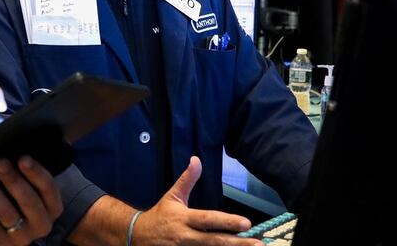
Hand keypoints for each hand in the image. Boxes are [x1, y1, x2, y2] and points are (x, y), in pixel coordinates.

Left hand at [0, 156, 63, 245]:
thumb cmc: (12, 203)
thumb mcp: (23, 190)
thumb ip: (23, 174)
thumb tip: (10, 148)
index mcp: (52, 207)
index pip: (49, 189)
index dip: (36, 173)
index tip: (23, 158)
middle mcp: (41, 224)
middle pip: (28, 201)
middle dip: (13, 180)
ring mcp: (21, 237)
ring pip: (7, 212)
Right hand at [132, 156, 260, 245]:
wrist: (138, 236)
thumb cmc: (160, 216)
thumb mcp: (172, 196)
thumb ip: (187, 180)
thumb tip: (196, 160)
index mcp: (184, 218)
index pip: (208, 219)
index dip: (227, 222)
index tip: (246, 224)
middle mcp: (186, 236)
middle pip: (215, 241)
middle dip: (237, 243)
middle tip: (257, 243)